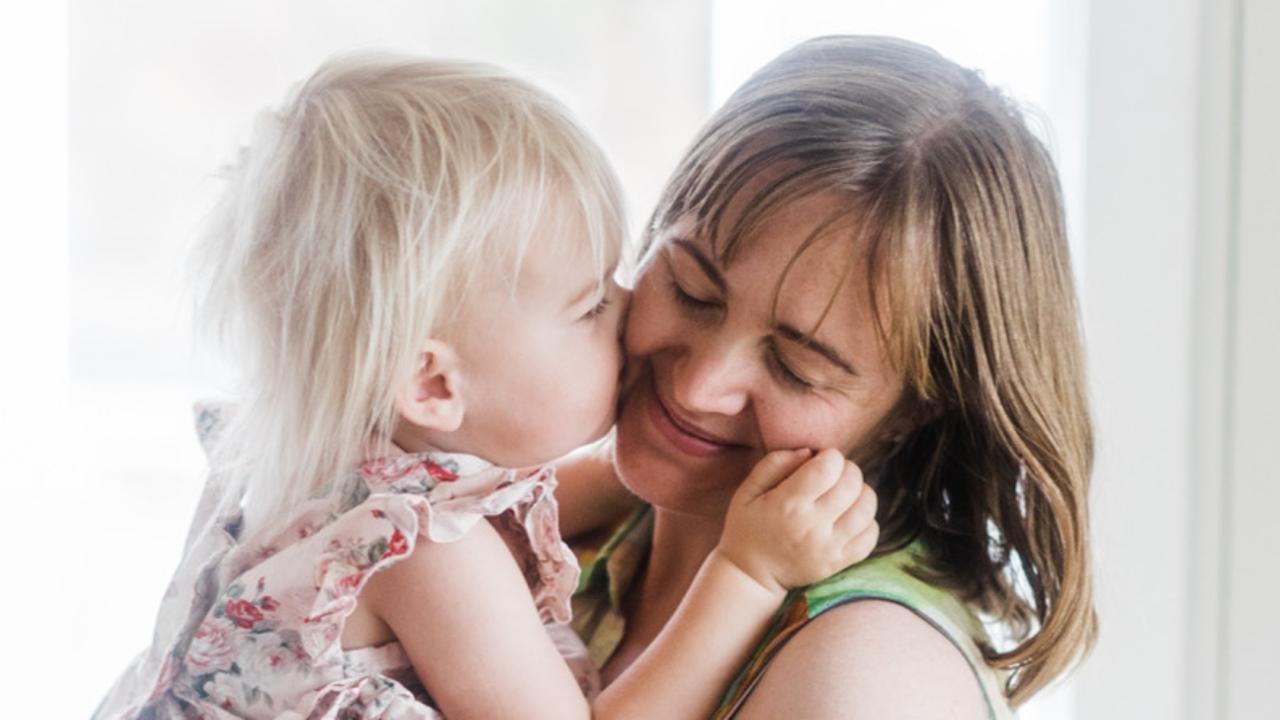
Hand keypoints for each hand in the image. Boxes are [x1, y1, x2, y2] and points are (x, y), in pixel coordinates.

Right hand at [715, 448, 878, 595]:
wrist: (751, 576)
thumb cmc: (747, 527)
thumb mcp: (747, 491)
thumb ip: (774, 464)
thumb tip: (809, 452)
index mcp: (787, 504)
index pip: (826, 468)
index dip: (830, 456)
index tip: (821, 459)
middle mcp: (812, 526)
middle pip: (851, 484)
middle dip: (847, 469)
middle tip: (834, 474)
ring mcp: (829, 547)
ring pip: (866, 508)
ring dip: (861, 492)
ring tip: (845, 493)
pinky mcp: (839, 562)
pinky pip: (870, 536)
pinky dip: (867, 520)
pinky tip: (850, 516)